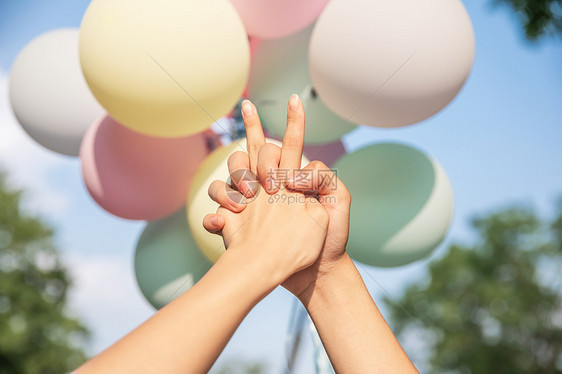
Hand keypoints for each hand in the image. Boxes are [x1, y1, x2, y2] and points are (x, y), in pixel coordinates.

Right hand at [203, 95, 350, 302]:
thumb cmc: (328, 240)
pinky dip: (216, 216)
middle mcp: (269, 188)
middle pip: (248, 154)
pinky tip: (223, 226)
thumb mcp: (336, 206)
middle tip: (272, 186)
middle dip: (255, 163)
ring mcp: (251, 207)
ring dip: (233, 184)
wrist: (313, 274)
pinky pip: (217, 212)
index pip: (288, 144)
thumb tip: (293, 174)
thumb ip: (324, 178)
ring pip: (228, 178)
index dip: (292, 121)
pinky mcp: (237, 227)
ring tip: (245, 205)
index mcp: (292, 180)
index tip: (295, 98)